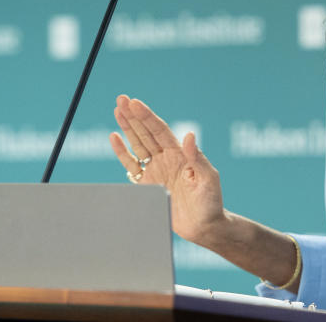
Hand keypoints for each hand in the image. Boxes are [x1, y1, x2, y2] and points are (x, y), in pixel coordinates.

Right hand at [110, 95, 225, 243]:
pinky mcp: (147, 185)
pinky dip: (122, 152)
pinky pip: (132, 165)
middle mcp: (167, 158)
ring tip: (116, 110)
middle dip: (133, 116)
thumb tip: (189, 135)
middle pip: (146, 132)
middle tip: (121, 99)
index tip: (134, 103)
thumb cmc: (211, 202)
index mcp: (181, 154)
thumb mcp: (208, 178)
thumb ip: (198, 158)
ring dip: (127, 128)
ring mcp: (156, 170)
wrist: (204, 227)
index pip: (160, 130)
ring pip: (138, 144)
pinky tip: (114, 137)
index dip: (146, 116)